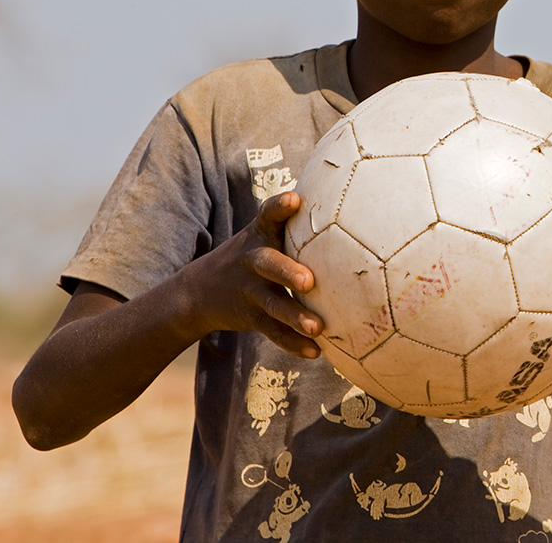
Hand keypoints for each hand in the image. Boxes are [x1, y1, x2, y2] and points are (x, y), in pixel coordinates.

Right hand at [183, 191, 323, 357]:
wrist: (199, 290)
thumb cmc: (254, 253)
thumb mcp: (265, 234)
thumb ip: (297, 224)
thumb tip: (352, 206)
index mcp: (261, 234)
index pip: (268, 215)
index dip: (280, 206)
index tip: (294, 198)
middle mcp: (253, 260)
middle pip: (268, 263)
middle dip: (287, 271)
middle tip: (308, 281)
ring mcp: (249, 290)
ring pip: (272, 303)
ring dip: (295, 316)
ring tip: (317, 327)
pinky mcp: (250, 316)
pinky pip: (272, 331)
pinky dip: (292, 343)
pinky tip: (315, 352)